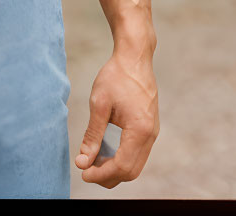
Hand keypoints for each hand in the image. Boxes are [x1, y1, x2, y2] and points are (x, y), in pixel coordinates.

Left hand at [74, 49, 158, 187]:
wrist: (134, 57)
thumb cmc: (116, 76)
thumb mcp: (99, 103)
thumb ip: (92, 135)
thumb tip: (83, 161)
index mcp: (139, 130)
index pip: (122, 166)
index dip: (101, 174)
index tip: (83, 172)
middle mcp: (150, 135)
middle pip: (131, 171)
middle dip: (108, 176)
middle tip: (86, 170)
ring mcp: (152, 132)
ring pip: (136, 164)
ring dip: (115, 168)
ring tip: (92, 162)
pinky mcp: (150, 128)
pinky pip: (138, 153)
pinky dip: (122, 158)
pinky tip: (105, 152)